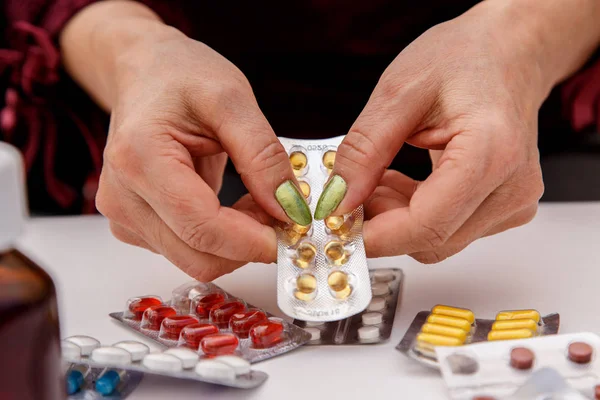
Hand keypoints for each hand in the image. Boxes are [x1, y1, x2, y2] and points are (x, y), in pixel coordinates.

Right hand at [95, 27, 309, 279]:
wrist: (144, 72)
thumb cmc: (181, 76)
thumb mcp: (233, 100)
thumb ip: (263, 157)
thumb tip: (289, 210)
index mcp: (140, 158)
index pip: (201, 227)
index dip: (254, 241)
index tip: (295, 231)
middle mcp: (122, 197)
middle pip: (197, 257)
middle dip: (248, 245)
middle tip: (281, 212)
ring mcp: (124, 215)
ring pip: (194, 260)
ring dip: (236, 243)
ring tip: (256, 200)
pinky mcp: (134, 225)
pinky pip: (186, 250)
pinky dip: (220, 239)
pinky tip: (232, 206)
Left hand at [314, 3, 548, 262]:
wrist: (508, 51)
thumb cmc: (463, 58)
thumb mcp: (398, 94)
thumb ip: (364, 152)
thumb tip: (337, 203)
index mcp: (491, 154)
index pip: (426, 226)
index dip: (374, 235)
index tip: (334, 225)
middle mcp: (512, 188)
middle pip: (431, 240)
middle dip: (381, 224)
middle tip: (349, 192)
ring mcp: (513, 202)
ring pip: (437, 240)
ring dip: (395, 218)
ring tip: (375, 176)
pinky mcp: (504, 207)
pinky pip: (448, 229)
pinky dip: (413, 213)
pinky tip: (397, 182)